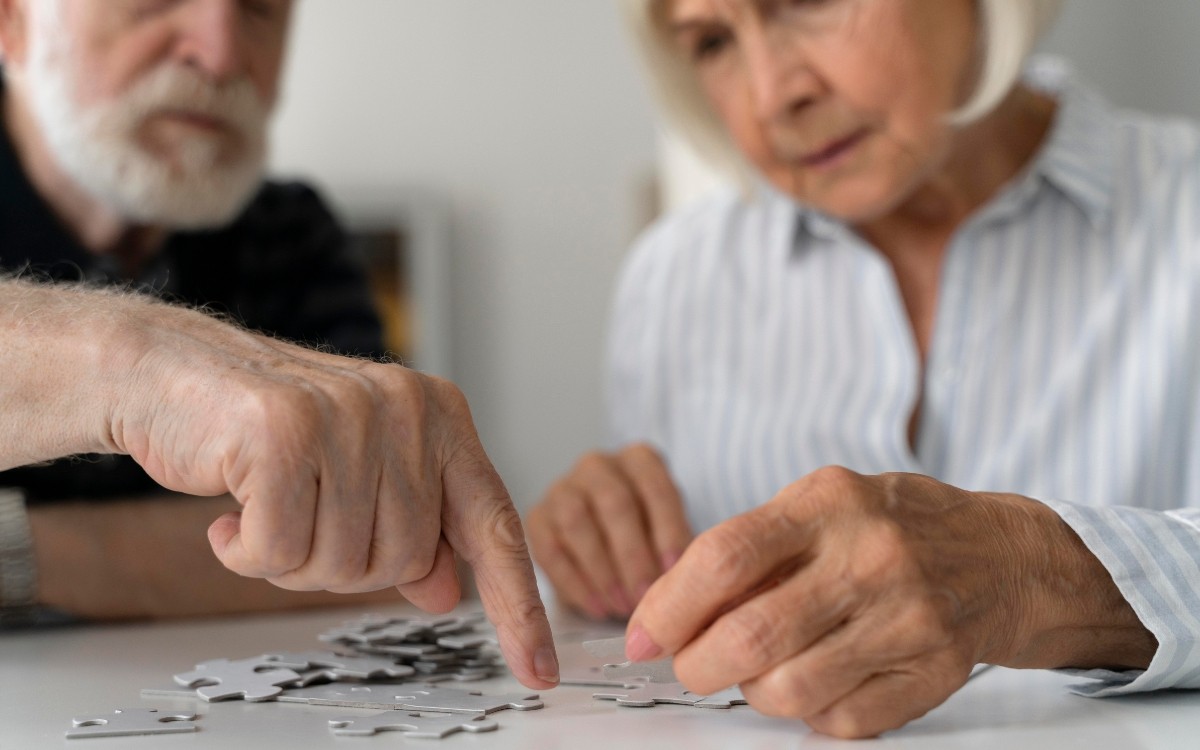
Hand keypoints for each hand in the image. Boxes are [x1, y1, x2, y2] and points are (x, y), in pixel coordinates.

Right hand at [95, 300, 556, 687]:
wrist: (171, 372)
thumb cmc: (267, 429)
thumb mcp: (356, 476)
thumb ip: (409, 528)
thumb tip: (448, 592)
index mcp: (438, 416)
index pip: (494, 524)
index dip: (517, 607)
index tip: (539, 670)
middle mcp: (406, 408)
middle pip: (403, 560)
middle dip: (342, 565)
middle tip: (300, 521)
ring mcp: (349, 414)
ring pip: (343, 562)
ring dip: (290, 560)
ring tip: (264, 508)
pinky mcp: (284, 429)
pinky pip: (280, 550)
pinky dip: (247, 552)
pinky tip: (230, 512)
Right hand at [527, 443, 693, 618]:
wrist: (605, 542)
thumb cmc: (648, 537)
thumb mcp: (669, 533)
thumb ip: (676, 548)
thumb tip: (681, 580)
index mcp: (639, 459)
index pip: (655, 487)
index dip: (667, 531)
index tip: (675, 572)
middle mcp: (597, 465)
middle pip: (614, 502)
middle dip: (632, 555)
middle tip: (645, 597)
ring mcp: (563, 488)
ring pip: (577, 521)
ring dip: (602, 570)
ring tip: (622, 606)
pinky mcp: (537, 518)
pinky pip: (550, 548)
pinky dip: (575, 583)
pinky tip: (597, 607)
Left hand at [623, 467, 1155, 737]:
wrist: (1003, 555)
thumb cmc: (888, 525)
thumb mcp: (819, 505)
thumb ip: (748, 549)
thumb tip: (663, 613)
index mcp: (829, 501)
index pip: (725, 556)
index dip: (667, 606)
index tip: (639, 638)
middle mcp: (872, 557)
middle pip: (752, 636)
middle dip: (696, 665)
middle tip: (688, 666)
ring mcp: (910, 618)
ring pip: (790, 691)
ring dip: (750, 693)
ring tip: (756, 672)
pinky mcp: (935, 673)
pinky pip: (839, 721)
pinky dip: (807, 713)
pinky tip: (813, 681)